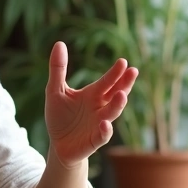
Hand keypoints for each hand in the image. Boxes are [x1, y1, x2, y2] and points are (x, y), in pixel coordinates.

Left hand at [44, 42, 138, 166]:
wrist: (57, 144)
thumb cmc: (60, 116)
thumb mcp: (54, 90)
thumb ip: (58, 69)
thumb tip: (59, 43)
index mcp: (92, 95)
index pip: (106, 82)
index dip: (115, 73)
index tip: (123, 62)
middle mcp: (100, 108)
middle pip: (116, 94)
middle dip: (124, 84)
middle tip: (132, 72)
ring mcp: (99, 124)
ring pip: (112, 113)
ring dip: (118, 105)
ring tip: (121, 95)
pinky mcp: (94, 140)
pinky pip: (102, 136)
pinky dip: (105, 130)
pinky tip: (105, 124)